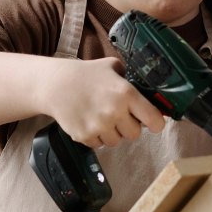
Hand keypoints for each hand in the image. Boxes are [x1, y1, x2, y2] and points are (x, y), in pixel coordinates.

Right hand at [43, 57, 165, 148]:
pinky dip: (96, 137)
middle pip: (135, 134)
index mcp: (126, 93)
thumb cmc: (85, 74)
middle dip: (129, 126)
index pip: (153, 119)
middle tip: (119, 116)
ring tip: (101, 118)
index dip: (156, 123)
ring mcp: (99, 125)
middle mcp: (114, 111)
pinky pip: (99, 145)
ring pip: (116, 141)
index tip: (153, 123)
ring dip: (112, 133)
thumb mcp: (112, 66)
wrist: (55, 84)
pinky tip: (89, 121)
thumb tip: (148, 90)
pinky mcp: (84, 135)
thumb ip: (130, 78)